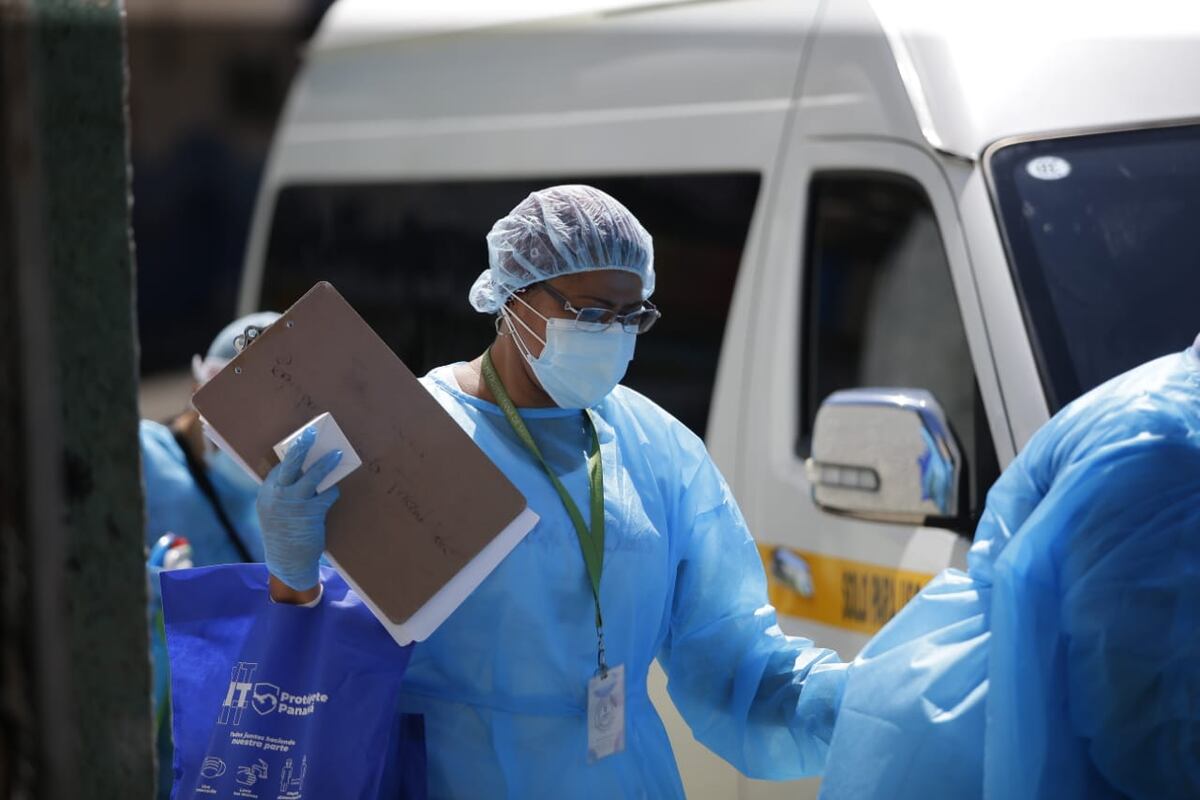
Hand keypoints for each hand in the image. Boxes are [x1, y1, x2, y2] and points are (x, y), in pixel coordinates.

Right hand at [257, 427, 342, 590]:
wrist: (287, 562)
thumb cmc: (283, 533)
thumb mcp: (274, 511)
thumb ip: (283, 492)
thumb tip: (306, 470)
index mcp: (266, 493)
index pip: (280, 468)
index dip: (292, 454)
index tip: (302, 440)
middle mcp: (277, 496)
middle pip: (290, 464)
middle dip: (301, 447)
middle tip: (311, 433)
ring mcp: (293, 504)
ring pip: (312, 476)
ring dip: (326, 464)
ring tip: (337, 455)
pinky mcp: (310, 513)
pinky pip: (326, 494)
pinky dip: (332, 491)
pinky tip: (333, 491)